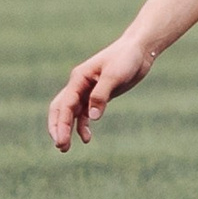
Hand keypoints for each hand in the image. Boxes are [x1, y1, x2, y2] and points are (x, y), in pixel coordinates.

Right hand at [48, 37, 154, 151]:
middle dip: (58, 128)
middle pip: (61, 109)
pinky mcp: (97, 96)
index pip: (65, 104)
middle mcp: (79, 85)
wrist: (139, 50)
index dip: (61, 123)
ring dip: (67, 129)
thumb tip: (92, 117)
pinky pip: (84, 113)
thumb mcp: (114, 76)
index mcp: (78, 78)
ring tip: (65, 148)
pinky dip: (82, 125)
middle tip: (60, 146)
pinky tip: (86, 138)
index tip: (61, 140)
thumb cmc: (126, 58)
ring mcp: (87, 91)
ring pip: (70, 113)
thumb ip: (101, 95)